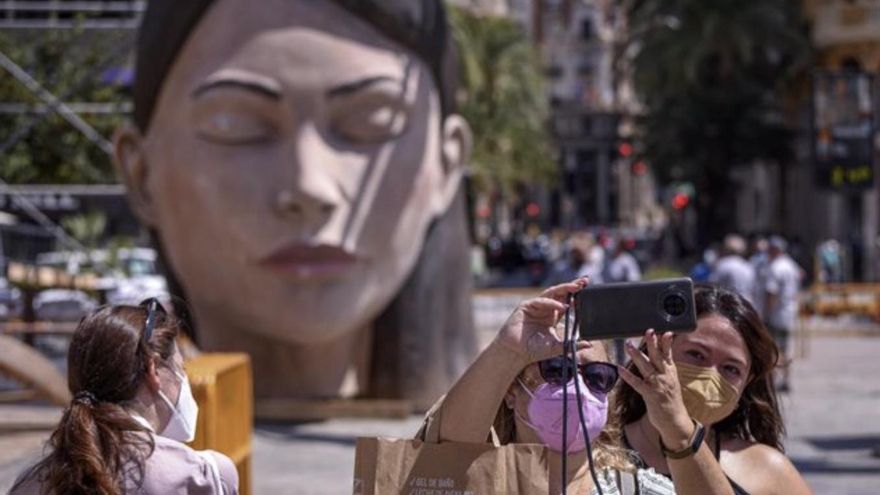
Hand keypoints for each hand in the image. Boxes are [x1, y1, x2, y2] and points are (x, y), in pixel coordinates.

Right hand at [493, 278, 587, 365]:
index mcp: (553, 316)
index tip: (588, 291)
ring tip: (576, 287)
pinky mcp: (526, 306)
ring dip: (564, 289)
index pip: (567, 302)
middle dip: (572, 286)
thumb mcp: (557, 347)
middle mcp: (545, 309)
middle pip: (561, 293)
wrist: (515, 352)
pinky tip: (562, 306)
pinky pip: (541, 301)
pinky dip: (551, 302)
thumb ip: (572, 344)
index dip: (576, 296)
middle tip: (585, 282)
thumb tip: (589, 344)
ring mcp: (536, 306)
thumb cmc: (534, 350)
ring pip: (552, 293)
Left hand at [618, 329, 693, 449]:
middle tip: (648, 332)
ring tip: (628, 345)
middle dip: (653, 344)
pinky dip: (628, 376)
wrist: (675, 421)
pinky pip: (637, 384)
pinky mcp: (650, 395)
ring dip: (637, 355)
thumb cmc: (671, 401)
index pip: (668, 355)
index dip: (666, 343)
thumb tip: (659, 356)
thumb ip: (664, 369)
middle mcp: (665, 377)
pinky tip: (620, 369)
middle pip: (658, 357)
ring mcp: (658, 386)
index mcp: (671, 373)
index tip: (665, 332)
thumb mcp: (671, 382)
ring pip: (646, 367)